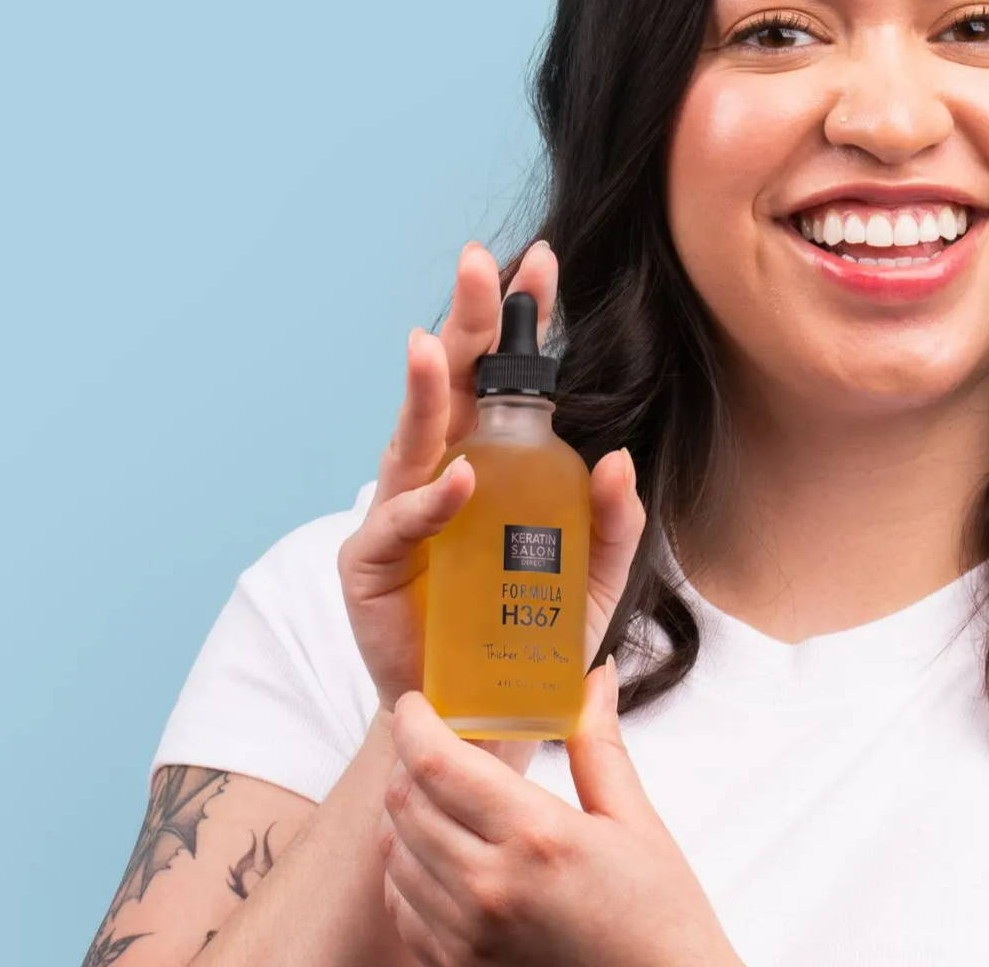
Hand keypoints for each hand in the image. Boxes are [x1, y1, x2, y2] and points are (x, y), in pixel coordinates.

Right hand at [337, 238, 646, 776]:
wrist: (482, 723)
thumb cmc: (530, 638)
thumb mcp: (594, 582)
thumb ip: (613, 523)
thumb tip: (616, 457)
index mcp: (493, 463)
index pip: (506, 379)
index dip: (520, 323)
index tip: (543, 265)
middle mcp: (442, 474)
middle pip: (454, 386)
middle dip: (466, 323)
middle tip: (479, 266)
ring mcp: (402, 515)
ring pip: (412, 439)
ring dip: (427, 391)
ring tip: (439, 345)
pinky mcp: (372, 566)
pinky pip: (401, 524)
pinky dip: (430, 502)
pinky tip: (459, 480)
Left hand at [379, 660, 739, 966]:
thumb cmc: (659, 919)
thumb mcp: (636, 823)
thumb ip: (599, 745)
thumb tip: (594, 678)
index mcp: (536, 837)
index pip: (437, 763)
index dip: (413, 722)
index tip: (416, 703)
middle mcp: (489, 887)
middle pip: (404, 803)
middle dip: (406, 761)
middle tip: (428, 742)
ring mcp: (466, 936)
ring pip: (393, 853)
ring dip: (403, 814)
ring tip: (433, 795)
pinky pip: (401, 907)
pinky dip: (405, 870)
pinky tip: (437, 853)